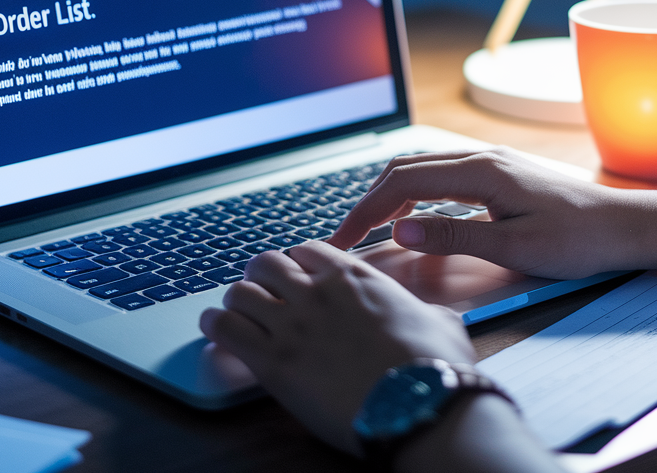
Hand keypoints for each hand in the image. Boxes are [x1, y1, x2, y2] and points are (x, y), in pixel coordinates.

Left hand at [199, 241, 475, 454]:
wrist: (421, 406)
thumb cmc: (435, 367)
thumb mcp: (440, 322)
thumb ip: (424, 310)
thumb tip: (432, 315)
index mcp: (355, 277)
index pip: (307, 249)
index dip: (296, 263)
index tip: (294, 278)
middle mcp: (318, 292)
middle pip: (266, 263)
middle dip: (260, 278)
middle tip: (261, 295)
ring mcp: (293, 324)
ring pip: (239, 291)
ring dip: (236, 302)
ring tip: (236, 314)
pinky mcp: (273, 361)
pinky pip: (224, 327)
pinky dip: (216, 325)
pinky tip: (217, 330)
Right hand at [329, 148, 635, 279]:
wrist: (625, 227)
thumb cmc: (578, 240)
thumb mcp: (514, 247)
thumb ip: (455, 236)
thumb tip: (401, 231)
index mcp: (480, 171)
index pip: (402, 182)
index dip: (364, 212)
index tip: (341, 242)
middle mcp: (481, 158)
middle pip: (404, 168)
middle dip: (368, 201)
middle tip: (345, 238)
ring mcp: (490, 162)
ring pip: (421, 168)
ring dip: (388, 195)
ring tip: (368, 230)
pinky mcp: (499, 174)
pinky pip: (441, 175)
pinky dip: (413, 193)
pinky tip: (411, 218)